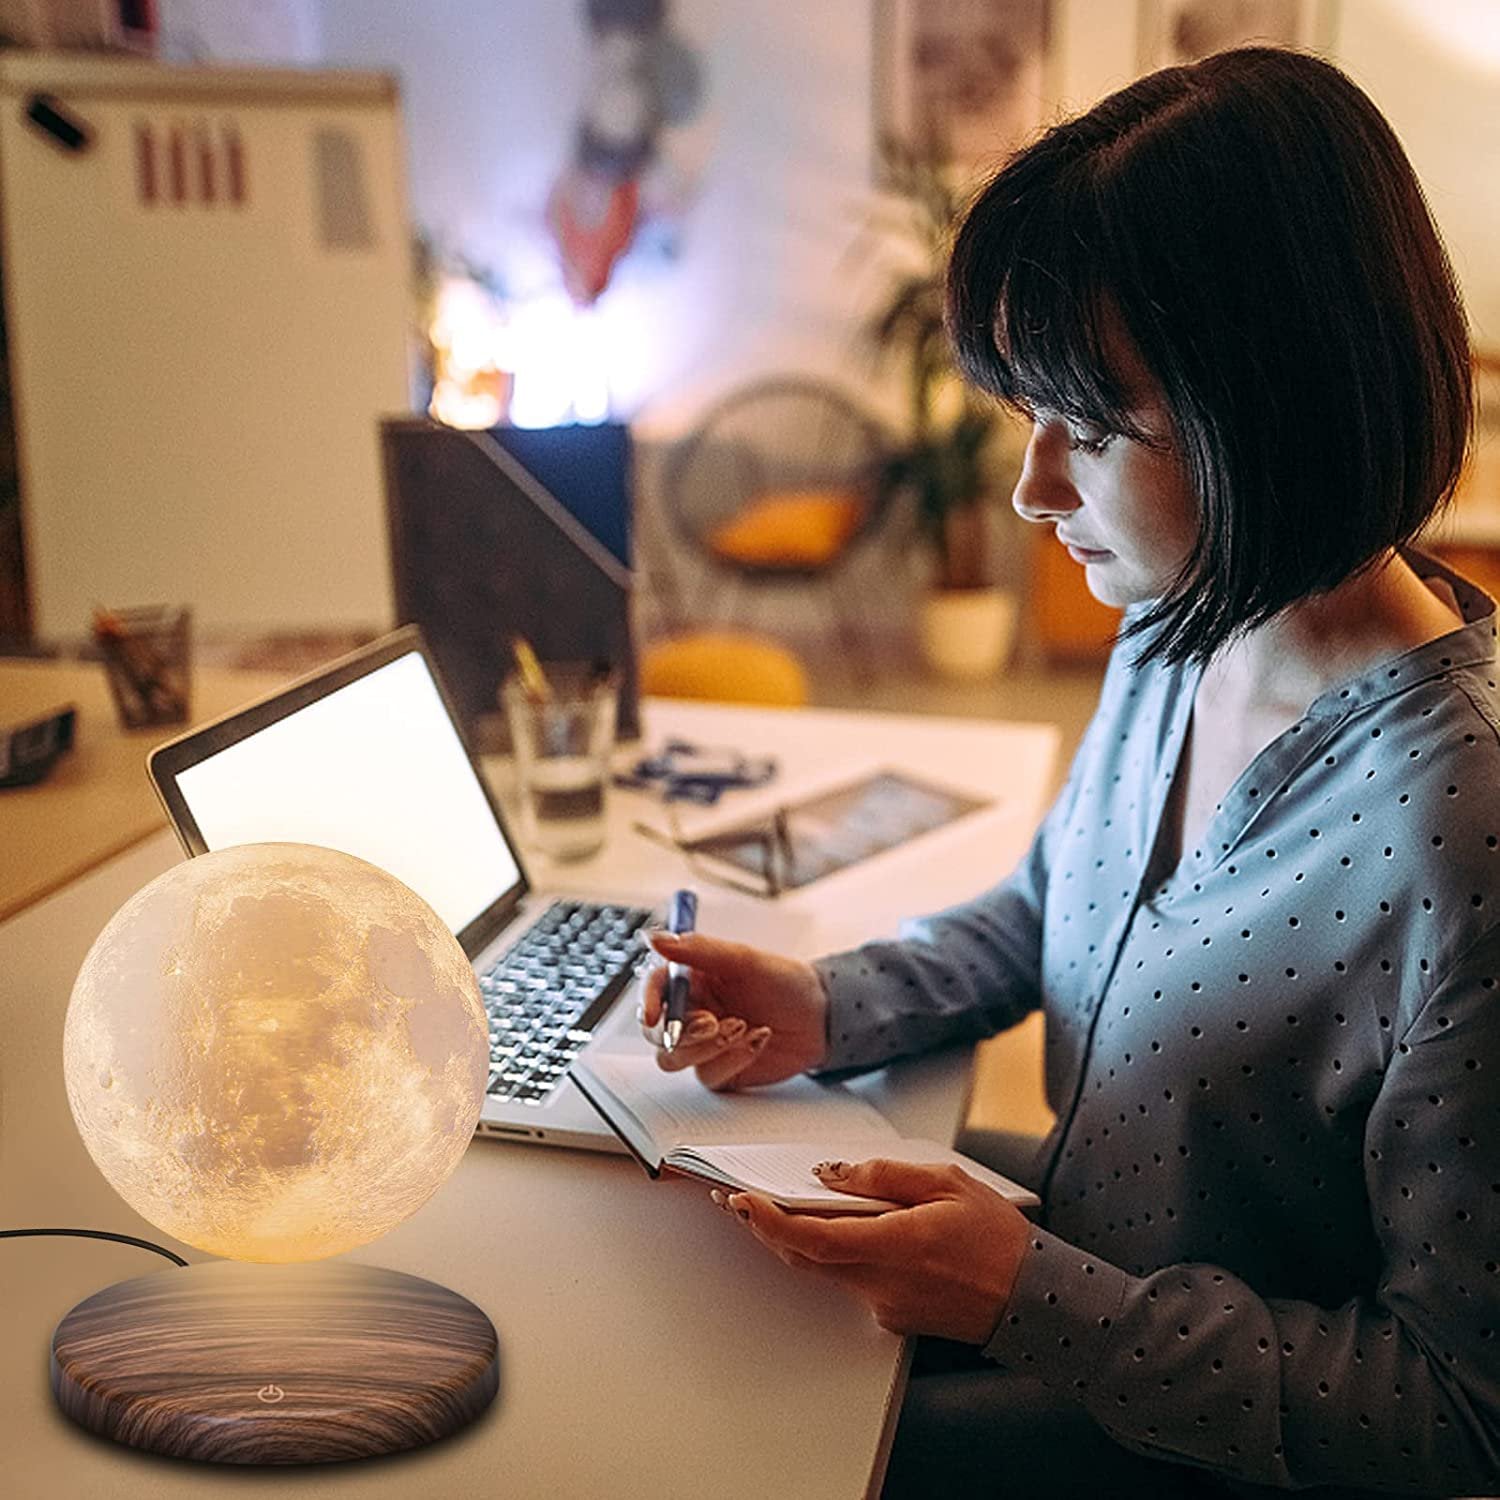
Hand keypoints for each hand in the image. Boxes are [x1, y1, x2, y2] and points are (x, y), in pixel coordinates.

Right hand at [639, 931, 828, 1089]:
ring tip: (743, 1028)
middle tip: (713, 1023)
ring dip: (707, 1047)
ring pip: (676, 1059)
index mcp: (693, 981)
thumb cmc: (785, 982)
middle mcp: (694, 1013)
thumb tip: (657, 937)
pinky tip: (757, 1040)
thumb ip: (698, 949)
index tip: (653, 1013)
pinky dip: (733, 1059)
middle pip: (658, 1032)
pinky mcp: (720, 1069)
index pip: (655, 990)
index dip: (647, 1002)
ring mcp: (705, 1045)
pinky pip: (708, 1075)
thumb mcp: (743, 959)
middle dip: (682, 1031)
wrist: (820, 1018)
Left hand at [713, 1158, 1030, 1342]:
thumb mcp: (948, 1182)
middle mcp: (882, 1283)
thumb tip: (835, 1173)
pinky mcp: (891, 1314)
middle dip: (765, 1226)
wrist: (1032, 1298)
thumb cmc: (997, 1239)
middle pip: (804, 1256)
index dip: (769, 1220)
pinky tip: (835, 1228)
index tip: (741, 1199)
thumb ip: (886, 1175)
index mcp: (896, 1246)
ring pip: (823, 1269)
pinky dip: (833, 1252)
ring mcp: (884, 1304)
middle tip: (736, 1199)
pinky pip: (849, 1279)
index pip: (813, 1238)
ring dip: (795, 1238)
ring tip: (773, 1205)